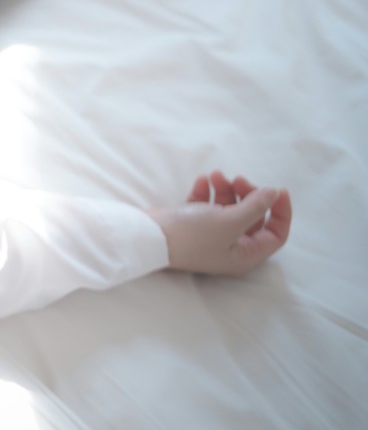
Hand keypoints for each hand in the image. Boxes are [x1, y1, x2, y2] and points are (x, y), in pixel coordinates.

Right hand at [148, 170, 291, 276]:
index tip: (276, 189)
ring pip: (229, 208)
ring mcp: (211, 236)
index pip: (276, 234)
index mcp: (245, 255)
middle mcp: (230, 247)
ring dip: (225, 189)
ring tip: (215, 174)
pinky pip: (207, 206)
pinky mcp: (192, 225)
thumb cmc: (191, 235)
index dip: (280, 211)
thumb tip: (274, 193)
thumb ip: (256, 206)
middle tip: (238, 178)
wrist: (148, 237)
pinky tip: (201, 182)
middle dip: (247, 194)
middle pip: (252, 217)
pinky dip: (207, 192)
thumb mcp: (229, 221)